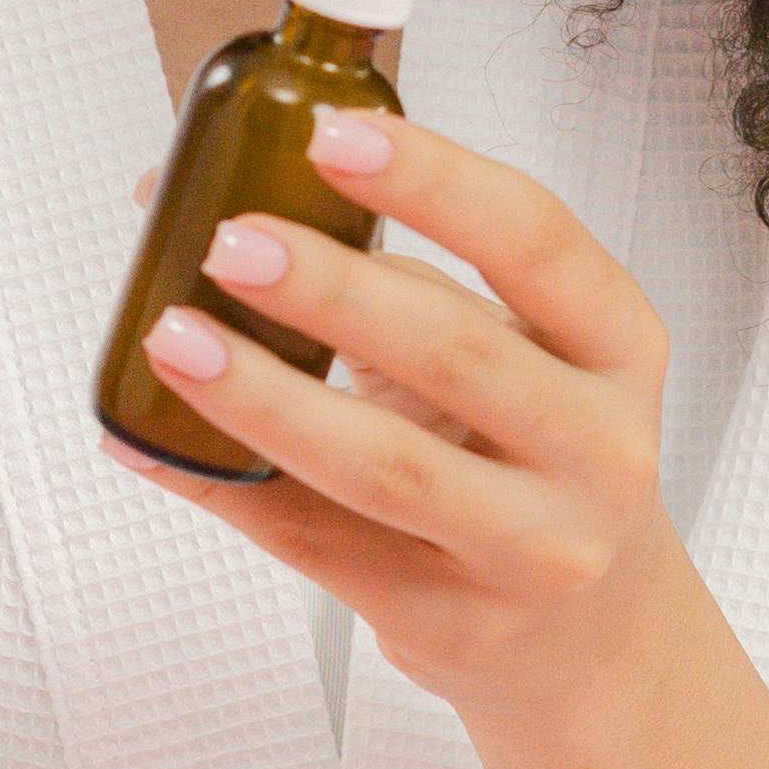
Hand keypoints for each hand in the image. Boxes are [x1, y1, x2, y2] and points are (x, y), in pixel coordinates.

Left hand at [110, 115, 689, 727]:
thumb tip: (190, 197)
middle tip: (231, 241)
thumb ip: (390, 274)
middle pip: (457, 352)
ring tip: (176, 338)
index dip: (434, 180)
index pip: (536, 240)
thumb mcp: (514, 352)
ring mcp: (532, 548)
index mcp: (616, 345)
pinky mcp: (453, 623)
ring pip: (385, 466)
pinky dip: (223, 485)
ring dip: (265, 396)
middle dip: (332, 291)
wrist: (590, 634)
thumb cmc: (533, 458)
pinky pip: (318, 546)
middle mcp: (596, 447)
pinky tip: (152, 441)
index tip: (334, 134)